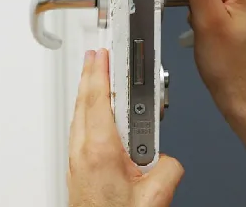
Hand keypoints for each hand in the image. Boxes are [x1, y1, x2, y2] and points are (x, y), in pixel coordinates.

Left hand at [68, 49, 183, 206]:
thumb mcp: (155, 196)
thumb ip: (169, 167)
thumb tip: (169, 157)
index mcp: (100, 151)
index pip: (99, 98)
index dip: (100, 71)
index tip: (103, 53)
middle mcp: (82, 152)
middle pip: (84, 103)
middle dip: (90, 76)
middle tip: (96, 56)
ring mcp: (76, 161)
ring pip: (80, 117)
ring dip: (88, 95)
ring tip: (96, 78)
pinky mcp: (77, 170)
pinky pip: (80, 132)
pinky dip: (88, 115)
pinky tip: (96, 115)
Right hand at [178, 0, 245, 100]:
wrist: (239, 92)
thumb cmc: (225, 62)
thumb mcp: (207, 20)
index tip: (184, 6)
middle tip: (195, 21)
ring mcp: (243, 4)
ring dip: (195, 7)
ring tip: (201, 28)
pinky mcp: (236, 15)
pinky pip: (211, 3)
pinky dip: (201, 15)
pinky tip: (204, 31)